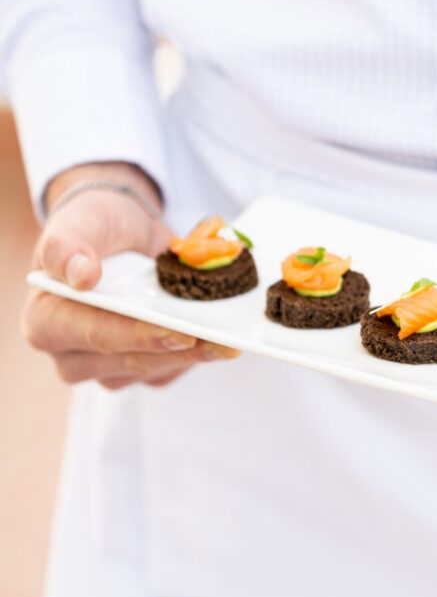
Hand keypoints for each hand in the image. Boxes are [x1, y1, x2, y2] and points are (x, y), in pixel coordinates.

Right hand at [22, 161, 237, 389]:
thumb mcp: (79, 223)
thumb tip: (81, 276)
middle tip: (222, 342)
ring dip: (194, 357)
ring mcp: (105, 368)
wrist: (121, 233)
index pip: (96, 335)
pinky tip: (219, 341)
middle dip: (177, 352)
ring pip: (154, 371)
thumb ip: (69, 246)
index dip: (138, 335)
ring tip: (230, 342)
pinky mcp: (138, 371)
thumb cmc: (94, 227)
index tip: (179, 332)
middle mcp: (71, 355)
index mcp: (46, 323)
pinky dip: (196, 357)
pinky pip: (169, 373)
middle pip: (130, 361)